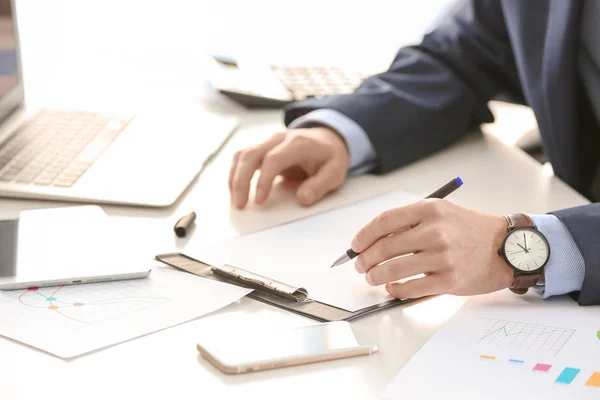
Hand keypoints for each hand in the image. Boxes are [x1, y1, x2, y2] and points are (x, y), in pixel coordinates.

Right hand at [229, 127, 349, 208]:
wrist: (328, 139)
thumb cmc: (330, 156)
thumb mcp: (335, 172)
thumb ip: (320, 185)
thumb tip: (303, 199)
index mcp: (298, 143)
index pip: (273, 159)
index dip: (263, 180)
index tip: (259, 200)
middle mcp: (279, 139)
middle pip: (250, 155)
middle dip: (241, 180)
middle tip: (240, 204)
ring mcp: (269, 142)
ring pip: (242, 155)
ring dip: (235, 177)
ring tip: (236, 200)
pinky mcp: (263, 148)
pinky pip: (243, 157)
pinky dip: (236, 172)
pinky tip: (236, 188)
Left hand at [351, 199, 513, 298]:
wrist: (506, 247)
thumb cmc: (470, 230)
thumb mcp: (442, 213)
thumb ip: (411, 222)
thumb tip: (374, 239)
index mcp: (430, 210)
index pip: (385, 221)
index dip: (364, 235)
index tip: (355, 245)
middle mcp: (435, 232)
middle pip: (385, 247)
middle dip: (365, 259)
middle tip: (360, 265)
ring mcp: (442, 258)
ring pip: (394, 270)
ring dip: (375, 276)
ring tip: (371, 277)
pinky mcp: (449, 281)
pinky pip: (411, 288)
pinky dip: (395, 289)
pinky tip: (391, 288)